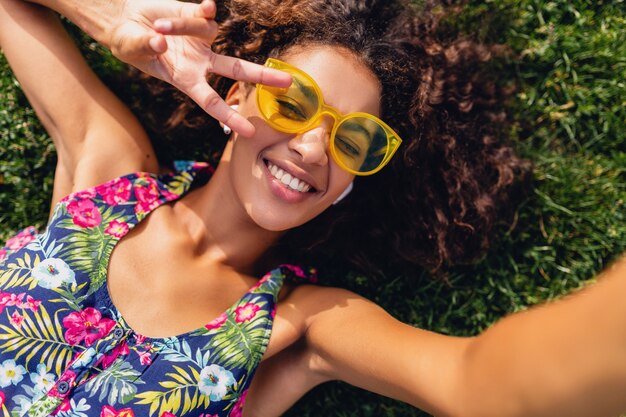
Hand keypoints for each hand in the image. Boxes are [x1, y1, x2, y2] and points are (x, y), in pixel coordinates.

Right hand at [104, 0, 290, 136]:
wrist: (126, 18)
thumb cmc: (128, 42)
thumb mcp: (131, 48)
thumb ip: (146, 47)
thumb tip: (161, 41)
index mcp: (186, 80)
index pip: (212, 103)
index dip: (229, 118)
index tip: (249, 132)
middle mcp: (201, 62)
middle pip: (236, 70)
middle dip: (262, 76)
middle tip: (287, 82)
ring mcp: (202, 39)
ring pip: (208, 32)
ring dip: (182, 28)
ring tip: (158, 27)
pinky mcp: (197, 16)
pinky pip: (208, 14)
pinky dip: (206, 11)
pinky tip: (205, 7)